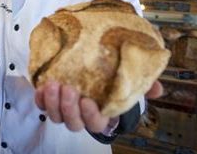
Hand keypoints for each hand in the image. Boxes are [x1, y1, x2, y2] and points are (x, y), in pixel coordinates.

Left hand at [34, 80, 163, 132]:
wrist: (90, 73)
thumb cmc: (110, 82)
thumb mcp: (128, 82)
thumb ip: (142, 85)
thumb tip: (157, 89)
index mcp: (99, 114)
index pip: (95, 123)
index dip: (90, 116)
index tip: (88, 101)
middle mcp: (80, 115)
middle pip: (72, 123)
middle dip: (69, 108)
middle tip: (69, 89)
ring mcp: (64, 108)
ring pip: (55, 116)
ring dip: (52, 103)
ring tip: (53, 85)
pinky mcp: (50, 99)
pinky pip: (41, 104)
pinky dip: (39, 98)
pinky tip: (41, 86)